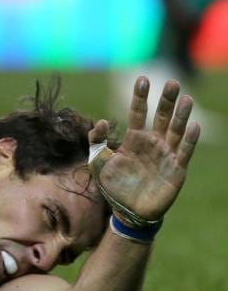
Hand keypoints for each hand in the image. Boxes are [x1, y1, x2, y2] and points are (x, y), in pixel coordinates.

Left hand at [90, 77, 200, 222]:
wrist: (128, 211)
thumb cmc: (114, 186)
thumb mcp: (98, 163)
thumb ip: (96, 142)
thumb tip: (102, 121)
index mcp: (134, 139)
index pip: (138, 113)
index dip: (140, 97)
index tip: (142, 79)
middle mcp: (152, 143)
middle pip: (162, 117)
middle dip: (167, 100)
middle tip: (172, 82)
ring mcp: (166, 154)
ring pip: (176, 130)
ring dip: (181, 115)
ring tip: (186, 99)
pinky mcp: (176, 168)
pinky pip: (184, 151)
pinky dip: (189, 139)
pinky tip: (193, 126)